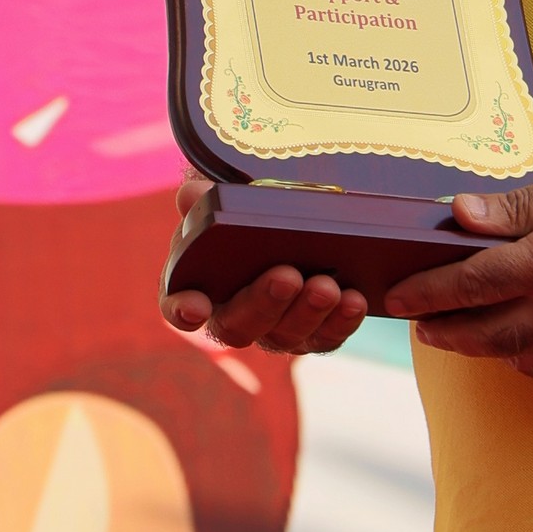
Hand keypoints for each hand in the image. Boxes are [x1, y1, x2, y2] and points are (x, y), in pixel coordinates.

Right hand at [158, 171, 369, 358]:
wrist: (290, 218)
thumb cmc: (248, 212)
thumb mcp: (227, 198)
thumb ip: (207, 198)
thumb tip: (192, 195)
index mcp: (199, 283)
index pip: (178, 304)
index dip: (182, 309)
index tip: (195, 307)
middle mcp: (234, 315)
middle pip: (239, 324)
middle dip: (264, 302)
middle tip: (287, 276)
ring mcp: (275, 329)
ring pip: (286, 336)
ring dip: (307, 313)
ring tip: (327, 286)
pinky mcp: (314, 332)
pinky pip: (326, 337)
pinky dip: (340, 322)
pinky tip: (354, 300)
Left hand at [384, 160, 532, 382]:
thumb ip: (518, 206)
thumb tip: (460, 215)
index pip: (468, 284)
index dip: (425, 293)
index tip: (397, 297)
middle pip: (481, 334)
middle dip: (443, 331)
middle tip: (420, 324)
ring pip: (515, 357)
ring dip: (482, 346)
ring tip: (462, 330)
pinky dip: (528, 358)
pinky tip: (522, 340)